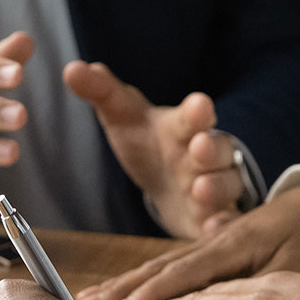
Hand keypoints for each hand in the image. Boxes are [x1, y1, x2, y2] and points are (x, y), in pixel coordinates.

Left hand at [62, 61, 239, 237]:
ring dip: (215, 186)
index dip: (197, 111)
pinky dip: (222, 224)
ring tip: (200, 190)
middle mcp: (204, 154)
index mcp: (182, 126)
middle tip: (198, 147)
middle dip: (210, 147)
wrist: (166, 182)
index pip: (193, 115)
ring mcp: (214, 186)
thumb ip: (101, 91)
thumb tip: (72, 69)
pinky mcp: (214, 217)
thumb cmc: (146, 141)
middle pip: (216, 148)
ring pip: (225, 184)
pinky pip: (226, 220)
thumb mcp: (121, 115)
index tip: (198, 105)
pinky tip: (212, 230)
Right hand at [73, 182, 299, 299]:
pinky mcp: (204, 254)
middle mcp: (208, 243)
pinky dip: (137, 283)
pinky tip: (117, 295)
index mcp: (231, 243)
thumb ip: (259, 285)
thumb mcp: (294, 264)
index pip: (186, 272)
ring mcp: (203, 247)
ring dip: (119, 286)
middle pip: (157, 269)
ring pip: (154, 269)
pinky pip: (164, 270)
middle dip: (120, 289)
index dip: (155, 294)